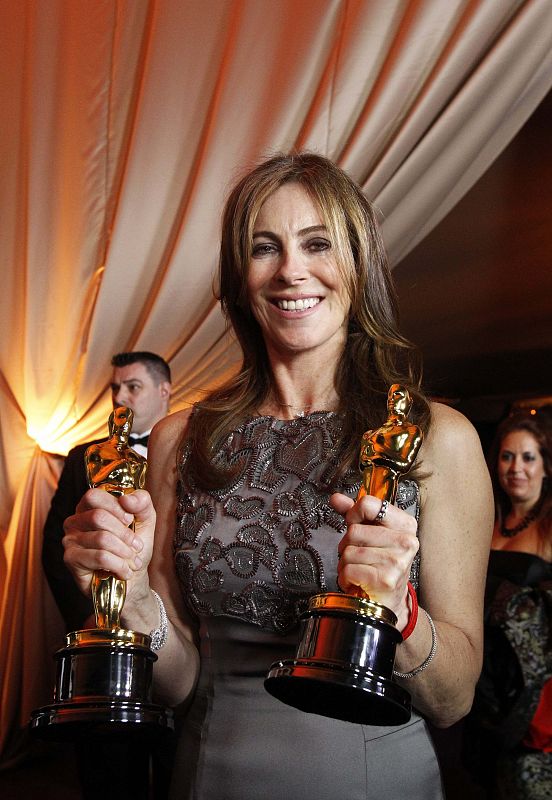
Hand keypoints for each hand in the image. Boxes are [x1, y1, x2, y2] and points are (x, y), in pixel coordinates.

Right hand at [62, 488, 155, 607]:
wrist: (133, 579)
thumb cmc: (134, 546)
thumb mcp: (145, 520)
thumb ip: (141, 502)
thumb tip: (126, 499)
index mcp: (90, 507)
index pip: (94, 496)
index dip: (115, 507)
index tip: (130, 520)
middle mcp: (75, 521)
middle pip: (98, 517)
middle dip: (124, 534)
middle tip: (137, 546)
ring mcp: (70, 540)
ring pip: (101, 538)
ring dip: (125, 552)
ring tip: (132, 561)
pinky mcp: (71, 559)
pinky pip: (100, 557)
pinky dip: (119, 565)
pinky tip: (124, 571)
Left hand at [330, 492, 418, 627]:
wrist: (388, 599)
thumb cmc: (379, 563)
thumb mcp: (370, 533)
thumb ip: (354, 513)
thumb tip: (336, 498)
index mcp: (405, 525)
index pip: (369, 504)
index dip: (354, 514)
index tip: (356, 524)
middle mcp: (406, 541)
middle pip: (354, 530)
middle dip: (348, 544)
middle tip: (360, 556)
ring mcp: (397, 561)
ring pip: (348, 551)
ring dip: (346, 563)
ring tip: (360, 569)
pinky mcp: (385, 580)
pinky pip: (348, 569)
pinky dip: (346, 577)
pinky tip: (358, 580)